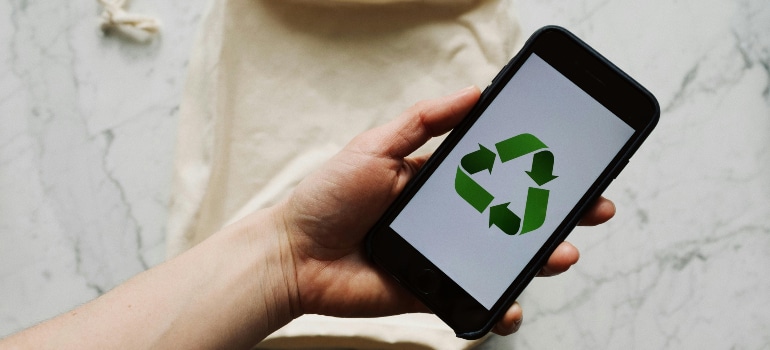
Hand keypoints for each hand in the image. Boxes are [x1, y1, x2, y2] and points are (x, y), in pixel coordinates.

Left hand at [276, 86, 614, 334]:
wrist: (292, 254)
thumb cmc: (328, 197)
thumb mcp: (376, 145)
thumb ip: (425, 120)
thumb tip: (475, 91)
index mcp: (436, 181)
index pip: (498, 174)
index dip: (535, 171)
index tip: (570, 165)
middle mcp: (446, 218)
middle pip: (512, 217)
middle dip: (556, 214)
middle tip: (593, 208)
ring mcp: (441, 256)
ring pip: (501, 258)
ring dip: (539, 258)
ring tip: (563, 253)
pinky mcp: (431, 290)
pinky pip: (472, 298)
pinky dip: (498, 307)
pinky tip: (512, 306)